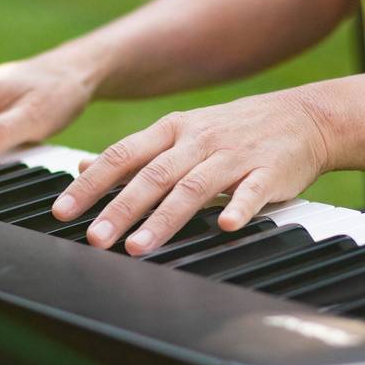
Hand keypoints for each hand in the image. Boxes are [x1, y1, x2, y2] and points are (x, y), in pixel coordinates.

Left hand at [52, 87, 333, 254]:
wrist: (301, 117)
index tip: (63, 212)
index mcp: (172, 130)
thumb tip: (84, 168)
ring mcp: (233, 156)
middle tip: (95, 238)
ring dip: (164, 218)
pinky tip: (224, 226)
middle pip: (152, 176)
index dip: (91, 184)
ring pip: (193, 187)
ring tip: (138, 247)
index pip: (122, 155)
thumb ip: (134, 153)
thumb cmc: (233, 131)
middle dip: (120, 208)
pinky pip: (252, 191)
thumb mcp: (178, 131)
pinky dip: (239, 207)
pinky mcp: (269, 171)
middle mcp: (198, 141)